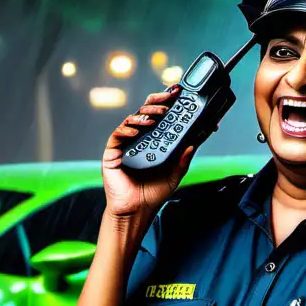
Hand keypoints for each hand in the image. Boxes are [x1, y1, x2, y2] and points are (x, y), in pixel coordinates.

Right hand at [102, 86, 196, 219]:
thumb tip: (193, 144)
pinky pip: (117, 136)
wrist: (136, 211)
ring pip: (131, 120)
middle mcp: (138, 139)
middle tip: (169, 99)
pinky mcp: (112, 153)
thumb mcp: (174, 175)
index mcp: (152, 141)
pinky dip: (126, 131)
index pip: (159, 116)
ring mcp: (124, 145)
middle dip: (157, 102)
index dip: (166, 103)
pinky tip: (136, 132)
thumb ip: (183, 160)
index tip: (178, 94)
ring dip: (144, 115)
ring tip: (155, 117)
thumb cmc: (152, 193)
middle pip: (145, 112)